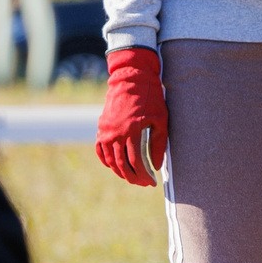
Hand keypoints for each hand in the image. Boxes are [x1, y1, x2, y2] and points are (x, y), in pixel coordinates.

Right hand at [96, 47, 167, 185]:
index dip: (144, 175)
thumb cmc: (150, 98)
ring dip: (120, 172)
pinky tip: (114, 166)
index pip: (136, 162)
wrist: (131, 79)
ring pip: (110, 159)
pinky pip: (100, 150)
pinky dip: (106, 160)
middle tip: (143, 184)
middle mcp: (115, 133)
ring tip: (132, 178)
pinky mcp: (101, 128)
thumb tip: (156, 166)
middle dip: (133, 177)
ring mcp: (105, 131)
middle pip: (121, 164)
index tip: (152, 182)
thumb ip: (158, 144)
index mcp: (131, 131)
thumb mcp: (161, 119)